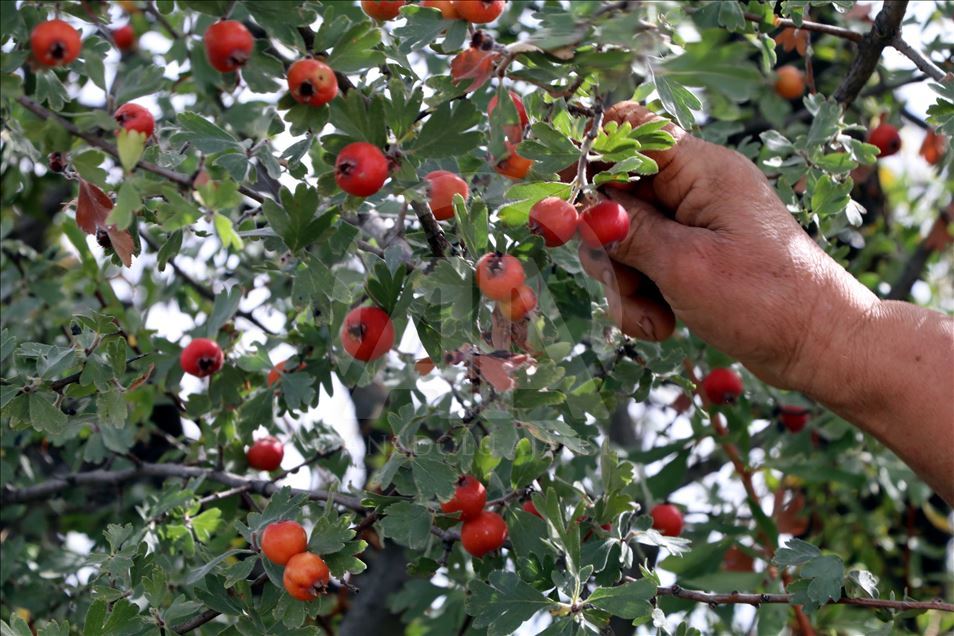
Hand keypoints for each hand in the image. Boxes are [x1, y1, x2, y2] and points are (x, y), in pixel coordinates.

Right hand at [580, 101, 877, 390]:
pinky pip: (644, 268)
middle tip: (622, 284)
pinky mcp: (692, 257)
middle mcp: (694, 190)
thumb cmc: (765, 299)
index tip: (567, 207)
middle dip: (607, 248)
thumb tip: (576, 212)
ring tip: (653, 319)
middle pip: (615, 197)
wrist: (818, 345)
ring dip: (626, 285)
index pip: (630, 132)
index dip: (590, 162)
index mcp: (701, 170)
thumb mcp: (685, 265)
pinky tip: (663, 326)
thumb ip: (625, 234)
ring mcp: (692, 225)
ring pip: (624, 240)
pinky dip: (644, 299)